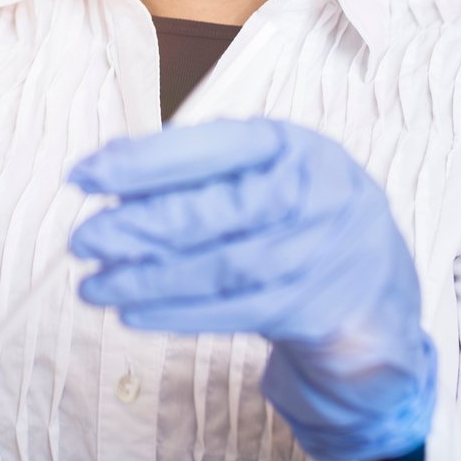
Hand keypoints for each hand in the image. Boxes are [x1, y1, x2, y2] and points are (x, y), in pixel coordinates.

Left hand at [67, 118, 436, 460]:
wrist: (378, 285)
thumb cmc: (299, 213)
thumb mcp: (268, 171)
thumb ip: (202, 168)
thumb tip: (109, 168)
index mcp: (294, 145)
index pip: (214, 147)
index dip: (146, 161)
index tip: (85, 175)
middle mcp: (313, 195)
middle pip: (217, 211)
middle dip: (140, 227)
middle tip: (82, 240)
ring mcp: (316, 255)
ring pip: (221, 269)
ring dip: (149, 279)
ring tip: (93, 284)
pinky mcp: (312, 309)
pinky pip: (233, 314)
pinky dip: (177, 315)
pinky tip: (133, 313)